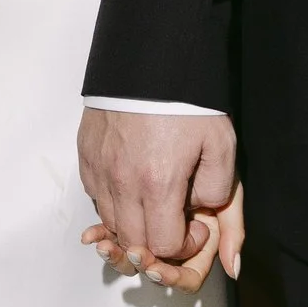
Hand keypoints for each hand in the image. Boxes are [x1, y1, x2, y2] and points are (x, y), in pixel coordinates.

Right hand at [79, 107, 240, 273]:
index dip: (184, 245)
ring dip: (134, 223)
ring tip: (155, 202)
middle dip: (158, 242)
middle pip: (133, 242)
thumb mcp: (221, 146)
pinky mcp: (86, 156)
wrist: (151, 60)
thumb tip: (206, 221)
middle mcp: (122, 182)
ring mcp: (99, 169)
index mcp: (158, 183)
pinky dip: (114, 201)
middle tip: (175, 220)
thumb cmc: (187, 101)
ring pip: (110, 223)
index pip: (163, 245)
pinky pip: (96, 196)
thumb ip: (219, 193)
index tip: (194, 227)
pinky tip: (133, 185)